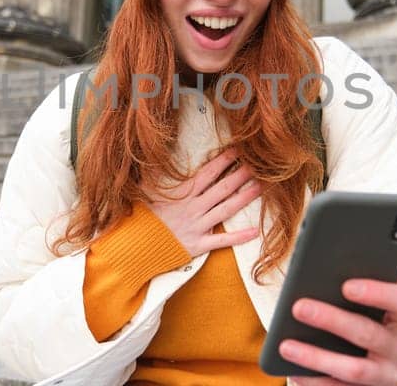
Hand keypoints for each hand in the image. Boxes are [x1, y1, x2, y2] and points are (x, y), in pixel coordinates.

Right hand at [145, 149, 260, 257]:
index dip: (224, 161)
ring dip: (245, 198)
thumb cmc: (140, 218)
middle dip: (241, 174)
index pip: (208, 173)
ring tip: (261, 187)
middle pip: (222, 188)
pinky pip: (222, 241)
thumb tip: (156, 154)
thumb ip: (154, 173)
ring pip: (226, 209)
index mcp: (182, 194)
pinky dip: (238, 237)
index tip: (238, 150)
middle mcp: (193, 208)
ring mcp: (197, 226)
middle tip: (258, 164)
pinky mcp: (198, 245)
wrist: (135, 246)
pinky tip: (255, 231)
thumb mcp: (144, 191)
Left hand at [283, 277, 396, 384]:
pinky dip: (315, 381)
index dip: (377, 293)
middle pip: (369, 334)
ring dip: (317, 357)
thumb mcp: (369, 305)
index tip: (346, 286)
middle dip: (332, 320)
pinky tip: (293, 372)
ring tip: (286, 346)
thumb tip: (330, 268)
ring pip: (354, 369)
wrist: (374, 361)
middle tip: (299, 308)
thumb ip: (358, 286)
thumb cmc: (365, 320)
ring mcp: (387, 375)